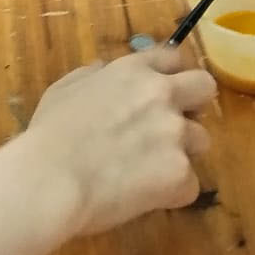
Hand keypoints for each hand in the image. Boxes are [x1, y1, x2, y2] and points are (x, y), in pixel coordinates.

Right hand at [25, 48, 215, 235]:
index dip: (172, 75)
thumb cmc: (49, 135)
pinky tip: (145, 198)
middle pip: (205, 87)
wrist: (50, 180)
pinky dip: (172, 193)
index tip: (164, 92)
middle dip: (194, 106)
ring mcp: (174, 133)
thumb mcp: (64, 89)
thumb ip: (91, 76)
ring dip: (181, 153)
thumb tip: (102, 70)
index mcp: (133, 71)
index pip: (174, 57)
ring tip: (150, 172)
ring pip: (201, 140)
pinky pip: (190, 184)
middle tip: (171, 128)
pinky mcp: (179, 173)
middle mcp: (162, 94)